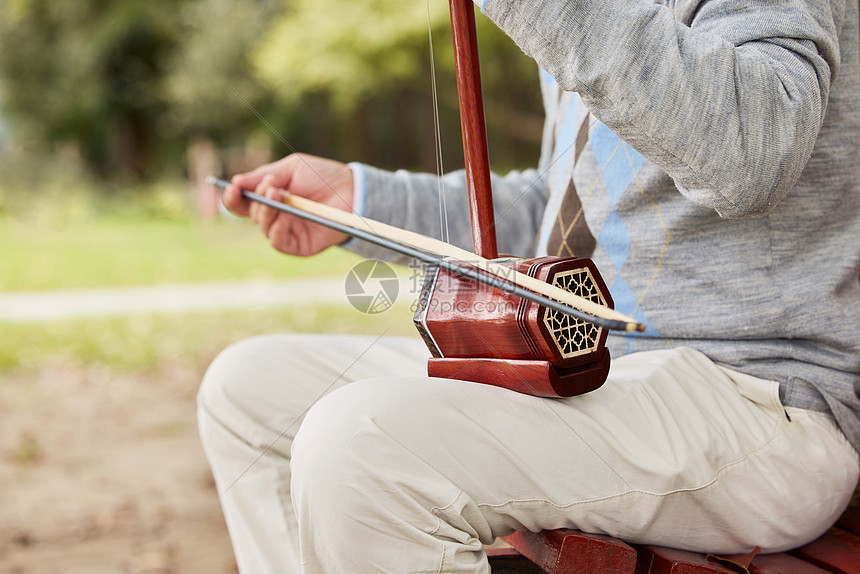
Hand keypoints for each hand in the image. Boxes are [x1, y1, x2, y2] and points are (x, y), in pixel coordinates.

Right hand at [223, 154, 353, 256]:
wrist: (351, 190)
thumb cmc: (322, 177)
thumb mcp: (291, 169)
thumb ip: (264, 175)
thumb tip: (235, 181)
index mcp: (269, 199)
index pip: (243, 203)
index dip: (233, 197)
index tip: (232, 188)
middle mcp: (275, 217)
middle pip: (252, 214)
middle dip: (257, 199)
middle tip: (270, 186)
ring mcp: (287, 232)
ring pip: (264, 227)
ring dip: (266, 212)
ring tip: (277, 194)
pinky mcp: (298, 246)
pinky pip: (278, 242)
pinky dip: (276, 229)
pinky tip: (282, 216)